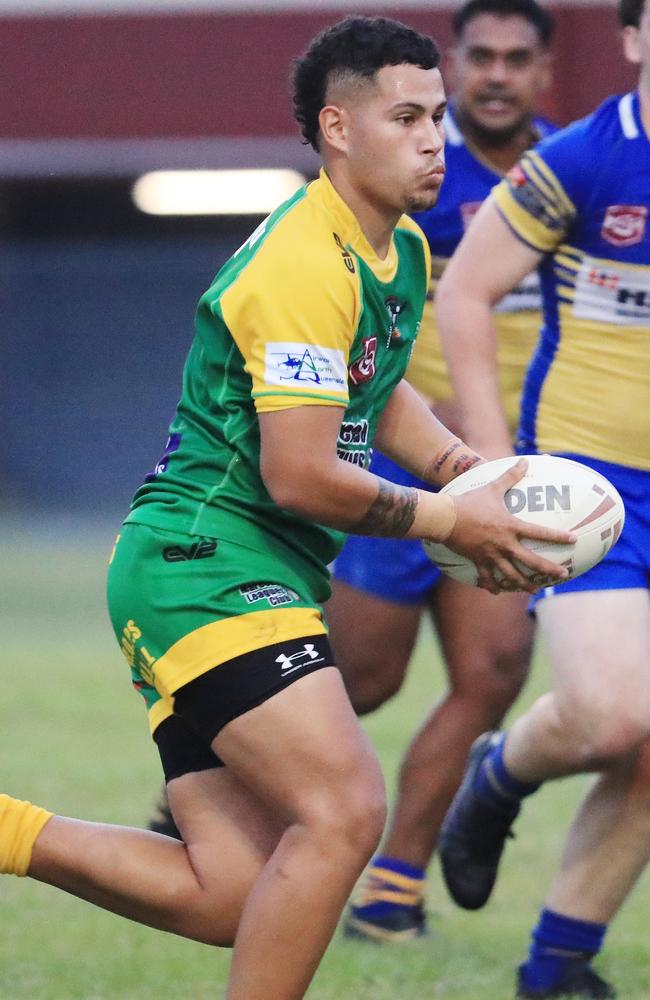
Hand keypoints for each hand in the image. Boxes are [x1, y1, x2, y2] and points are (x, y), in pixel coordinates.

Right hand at [444, 458, 575, 594]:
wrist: (446, 517)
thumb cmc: (470, 501)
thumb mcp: (492, 487)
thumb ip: (511, 476)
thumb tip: (525, 460)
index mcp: (510, 527)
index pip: (540, 532)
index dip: (558, 536)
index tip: (573, 540)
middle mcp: (504, 544)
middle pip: (531, 561)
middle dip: (548, 569)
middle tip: (563, 575)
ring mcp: (491, 555)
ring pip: (511, 575)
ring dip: (524, 584)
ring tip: (534, 590)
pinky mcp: (478, 561)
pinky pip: (487, 577)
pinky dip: (493, 586)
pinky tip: (498, 592)